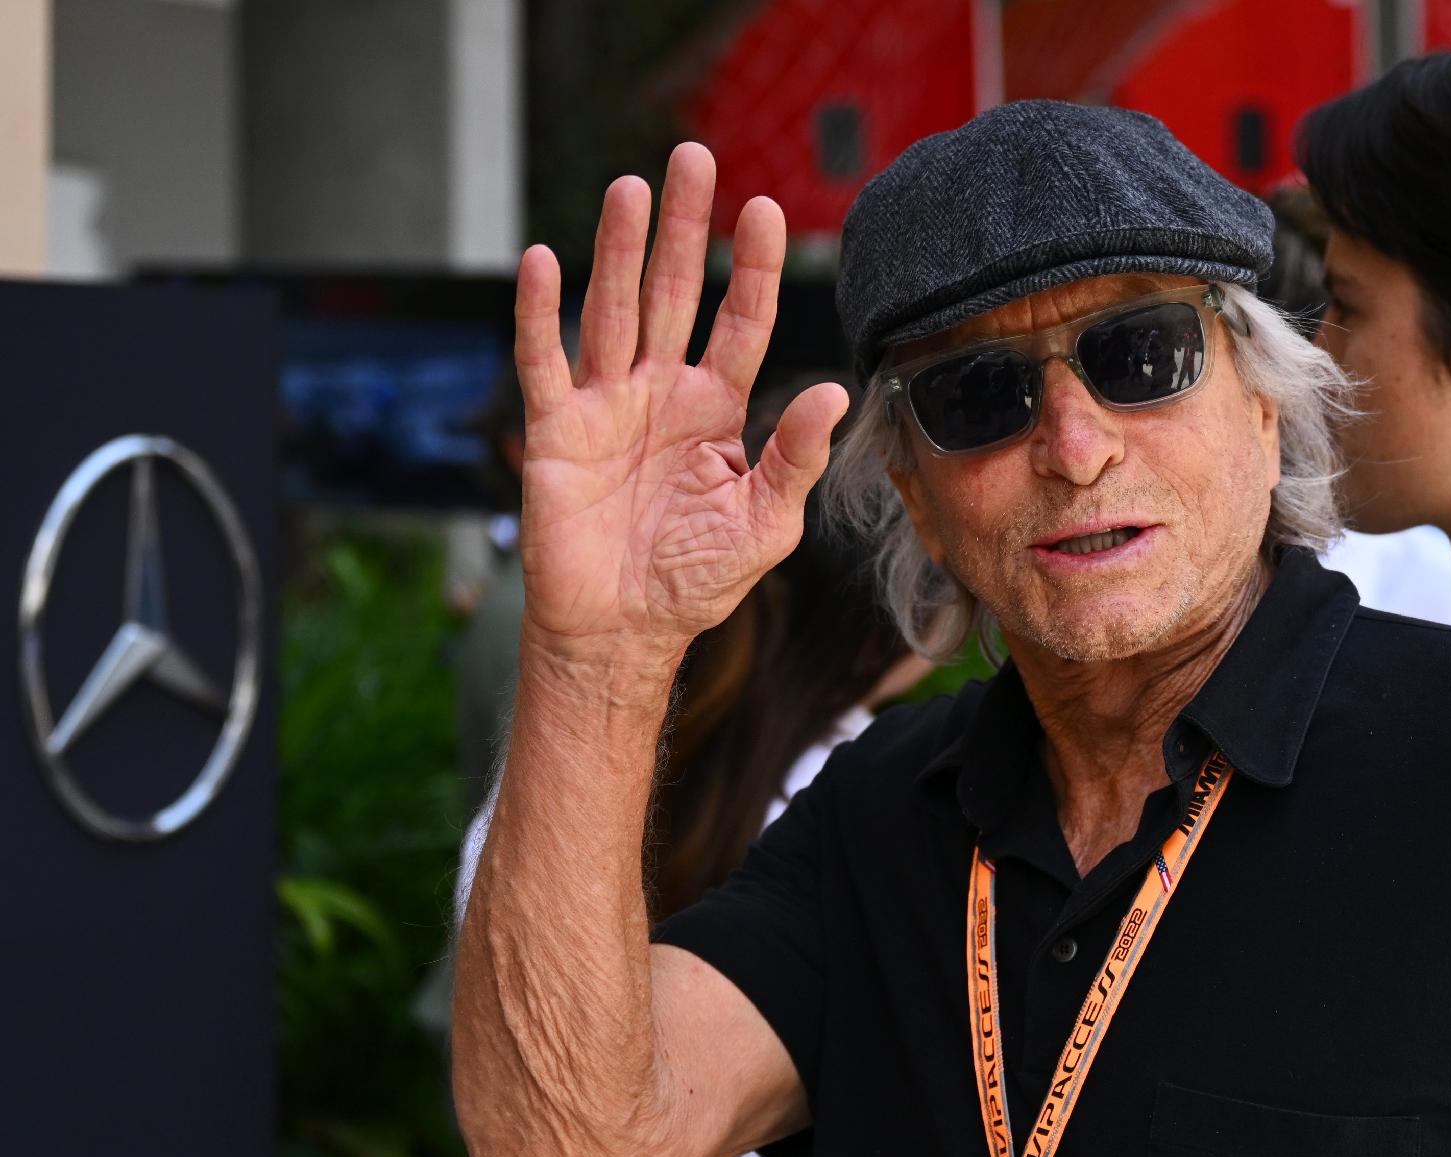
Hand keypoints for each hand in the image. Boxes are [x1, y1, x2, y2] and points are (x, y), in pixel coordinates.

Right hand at [512, 144, 848, 664]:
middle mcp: (661, 393)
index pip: (742, 322)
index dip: (753, 269)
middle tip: (693, 157)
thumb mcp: (765, 525)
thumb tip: (835, 392)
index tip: (767, 209)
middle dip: (684, 228)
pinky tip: (544, 262)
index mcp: (716, 410)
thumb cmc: (695, 581)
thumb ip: (795, 458)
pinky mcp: (555, 431)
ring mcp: (606, 406)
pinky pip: (546, 362)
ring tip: (631, 189)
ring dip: (620, 251)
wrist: (622, 632)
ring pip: (615, 310)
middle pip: (675, 294)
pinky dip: (541, 314)